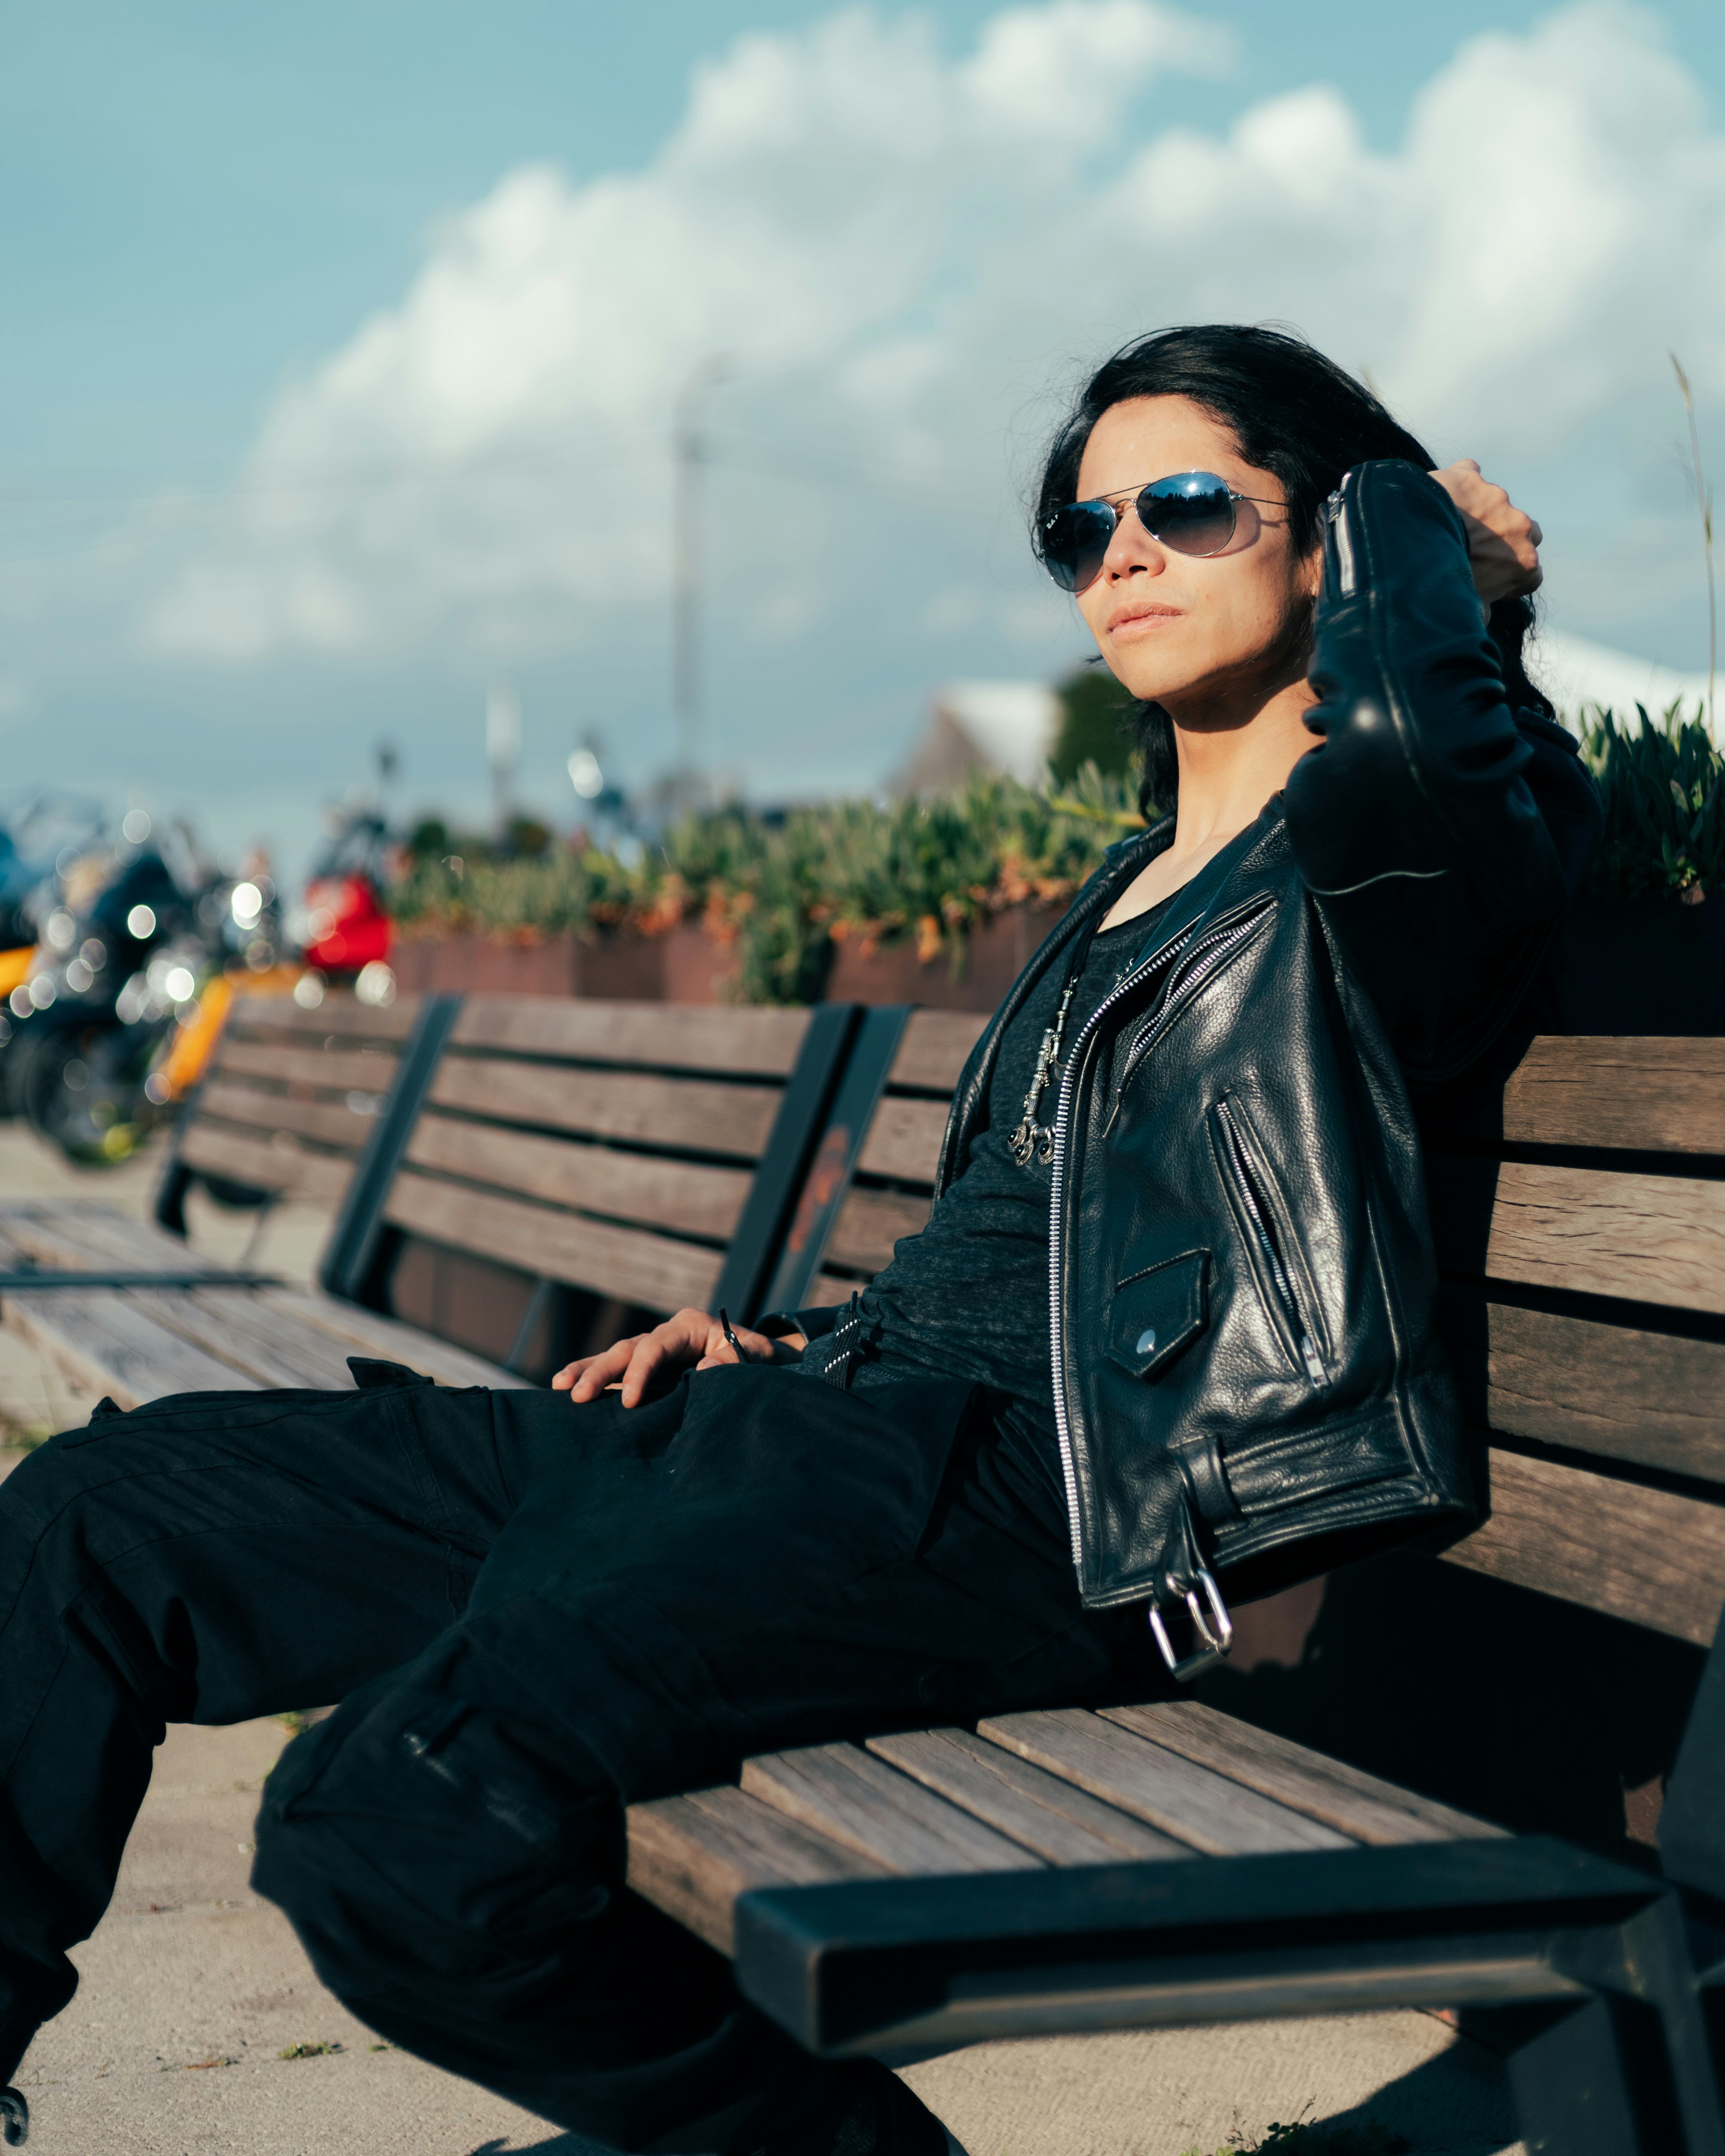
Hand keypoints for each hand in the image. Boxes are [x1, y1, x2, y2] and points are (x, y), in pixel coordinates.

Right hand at [551, 1307, 802, 1408]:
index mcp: (690, 1326)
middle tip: (575, 1395)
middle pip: (627, 1349)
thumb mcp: (757, 1358)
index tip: (631, 1402)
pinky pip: (620, 1371)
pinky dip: (598, 1379)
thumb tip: (702, 1374)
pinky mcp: (651, 1368)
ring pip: (616, 1357)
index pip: (655, 1347)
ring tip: (559, 1388)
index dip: (641, 1372)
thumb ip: (731, 1362)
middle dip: (600, 1371)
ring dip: (588, 1371)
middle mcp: (667, 1334)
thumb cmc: (762, 1361)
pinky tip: (571, 1390)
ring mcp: (656, 1350)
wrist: (766, 1364)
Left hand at [1428, 460, 1542, 607]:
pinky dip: (1460, 482)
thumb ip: (1482, 613)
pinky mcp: (1470, 479)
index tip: (1493, 585)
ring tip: (1451, 529)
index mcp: (1525, 562)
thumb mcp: (1466, 612)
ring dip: (1482, 516)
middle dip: (1507, 544)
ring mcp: (1497, 499)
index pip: (1532, 576)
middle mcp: (1520, 527)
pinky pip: (1470, 473)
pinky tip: (1443, 495)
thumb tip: (1481, 619)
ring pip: (1497, 505)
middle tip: (1476, 555)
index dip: (1512, 582)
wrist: (1411, 550)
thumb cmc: (1441, 589)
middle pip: (1525, 536)